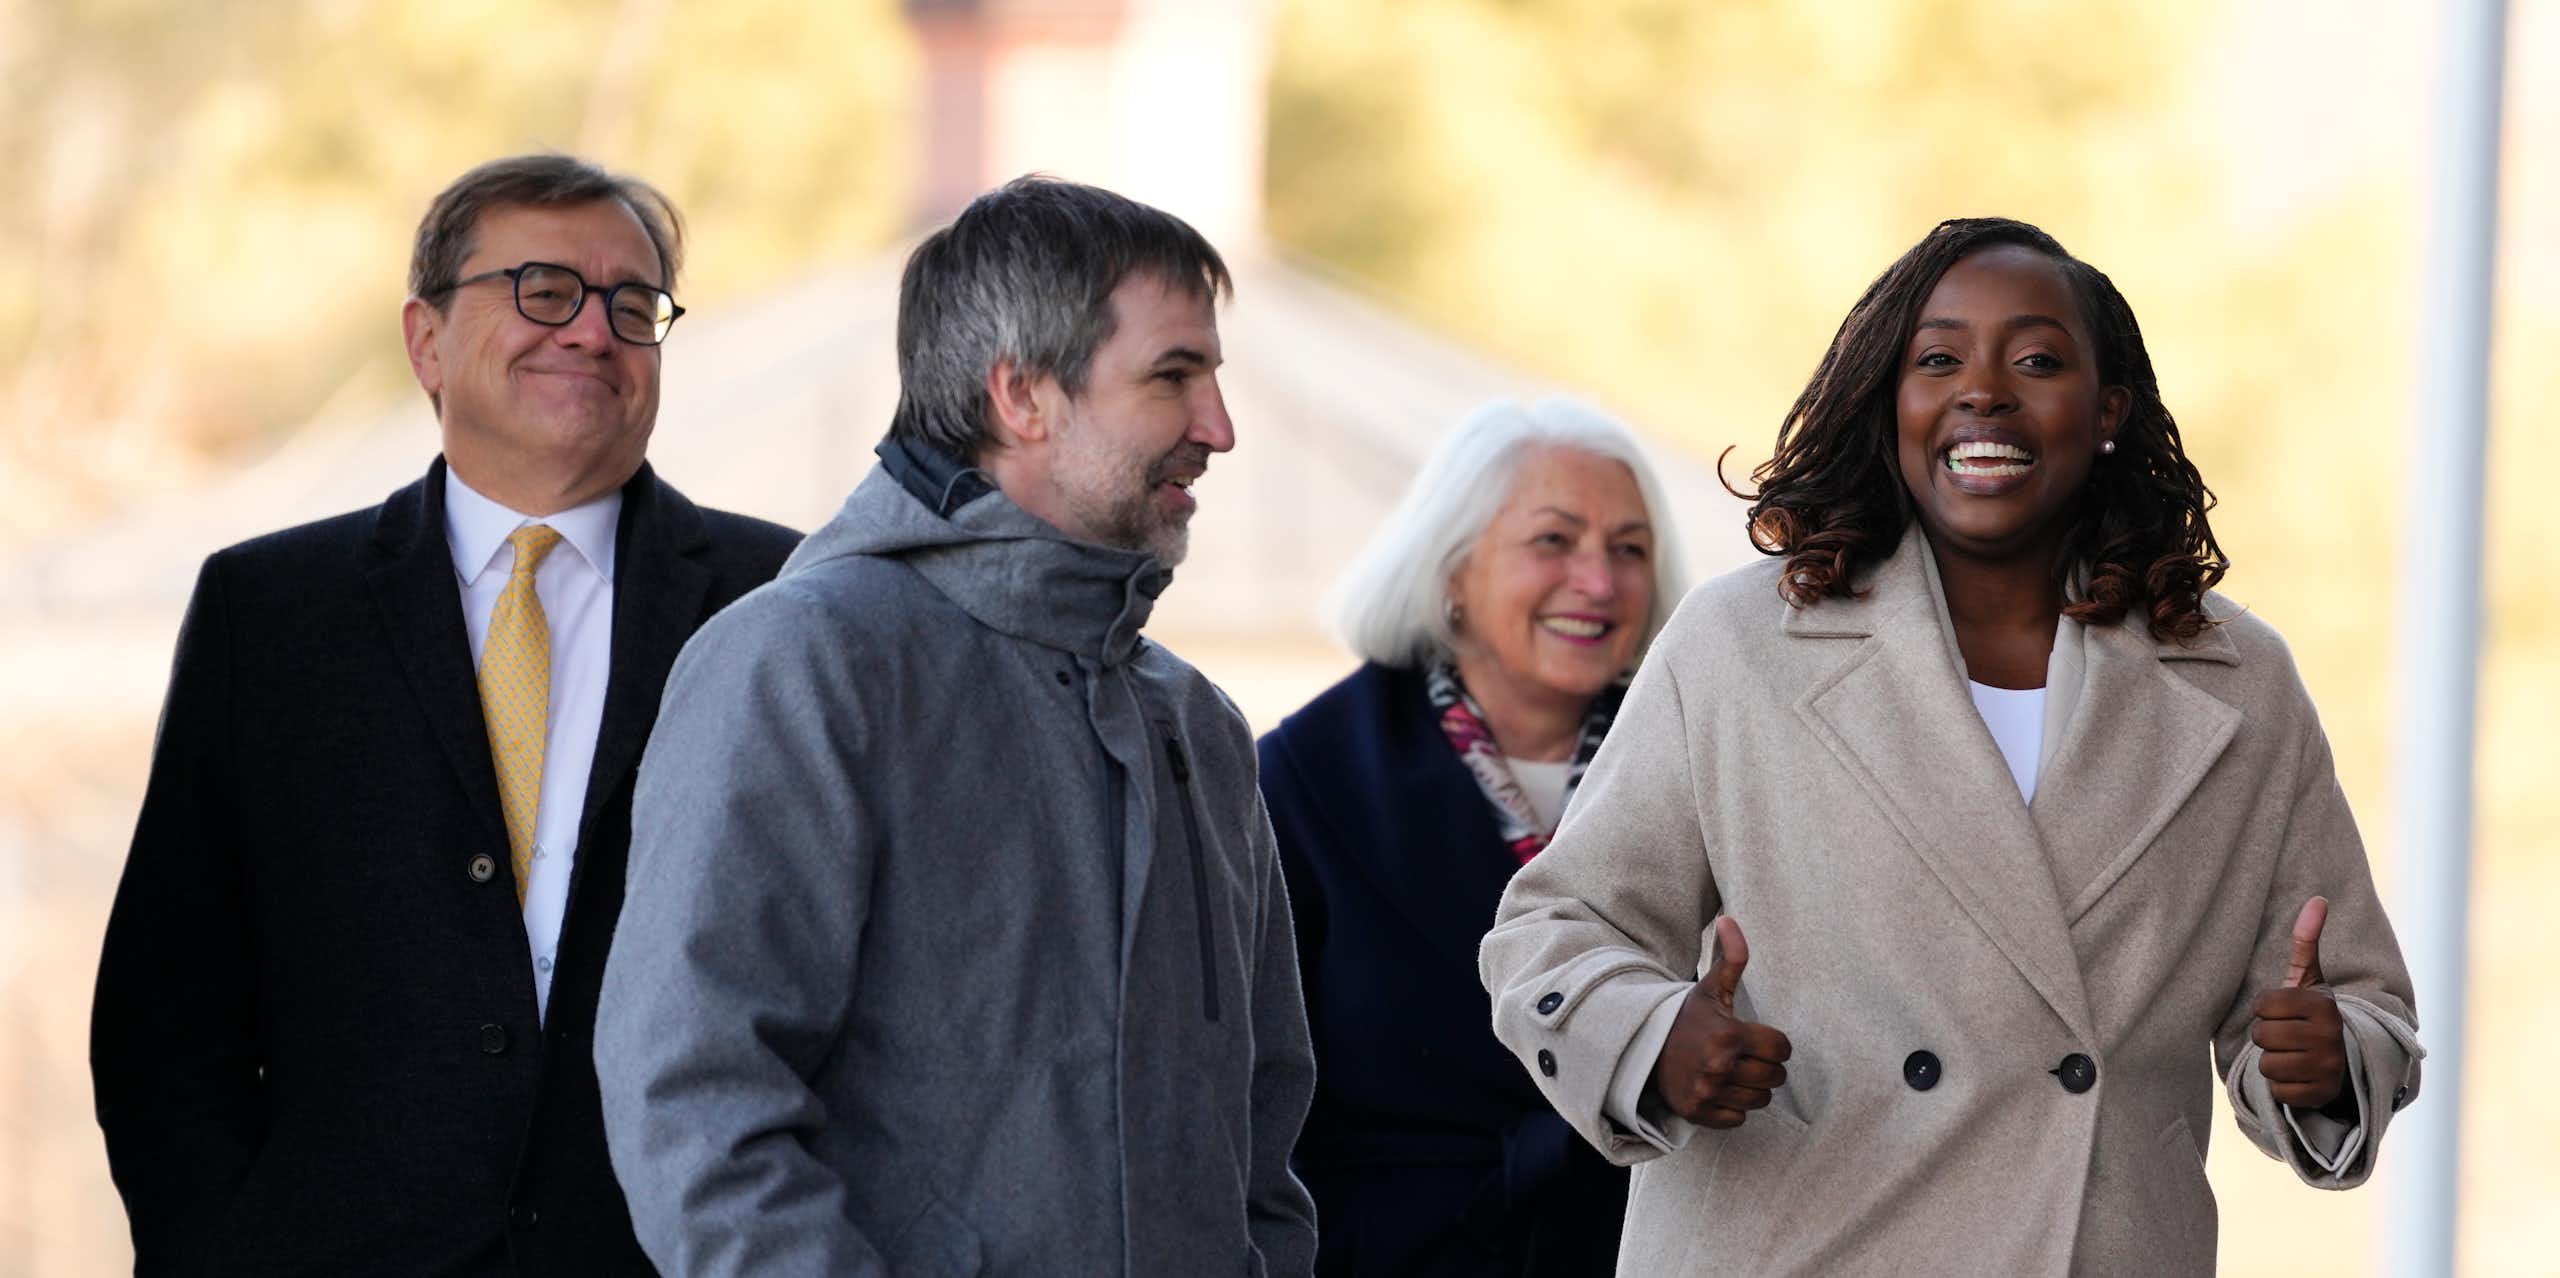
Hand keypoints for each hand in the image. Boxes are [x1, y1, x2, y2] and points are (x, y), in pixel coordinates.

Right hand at [1649, 917, 1792, 1129]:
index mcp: (1728, 1034)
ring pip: (1759, 1100)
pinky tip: (1718, 1089)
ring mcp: (1708, 1091)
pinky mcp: (1698, 1113)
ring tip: (1732, 1072)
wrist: (1643, 1048)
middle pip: (1774, 1077)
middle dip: (1765, 1066)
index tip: (1758, 1038)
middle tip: (1745, 1056)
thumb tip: (1730, 919)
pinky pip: (1738, 1119)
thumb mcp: (1709, 988)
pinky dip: (1732, 1108)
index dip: (1775, 1043)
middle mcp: (1719, 1065)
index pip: (1782, 1049)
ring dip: (1751, 1088)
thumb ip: (1730, 957)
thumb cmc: (1686, 1018)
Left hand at [2250, 896, 2348, 1110]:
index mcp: (2324, 1006)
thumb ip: (2307, 942)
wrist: (2346, 1061)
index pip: (2264, 1006)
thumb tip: (2318, 899)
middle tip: (2288, 1036)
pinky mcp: (2322, 1095)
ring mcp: (2328, 1068)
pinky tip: (2300, 1076)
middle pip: (2262, 1036)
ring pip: (2267, 1065)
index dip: (2267, 1010)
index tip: (2285, 1012)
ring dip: (2274, 1062)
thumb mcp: (2311, 979)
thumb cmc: (2315, 1015)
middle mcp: (2330, 1037)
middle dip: (2268, 1037)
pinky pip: (2278, 1091)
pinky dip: (2283, 1086)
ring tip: (2294, 1055)